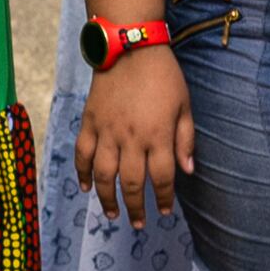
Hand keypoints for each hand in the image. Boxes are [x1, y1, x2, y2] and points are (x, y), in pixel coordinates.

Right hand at [75, 43, 194, 226]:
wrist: (130, 47)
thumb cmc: (164, 76)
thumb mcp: (185, 106)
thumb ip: (185, 140)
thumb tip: (188, 171)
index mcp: (158, 135)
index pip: (161, 178)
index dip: (162, 198)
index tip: (163, 211)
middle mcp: (131, 138)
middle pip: (131, 183)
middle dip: (135, 208)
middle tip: (138, 223)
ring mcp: (107, 131)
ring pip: (104, 174)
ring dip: (107, 198)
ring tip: (111, 214)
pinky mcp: (90, 122)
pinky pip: (82, 153)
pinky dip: (81, 172)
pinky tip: (86, 187)